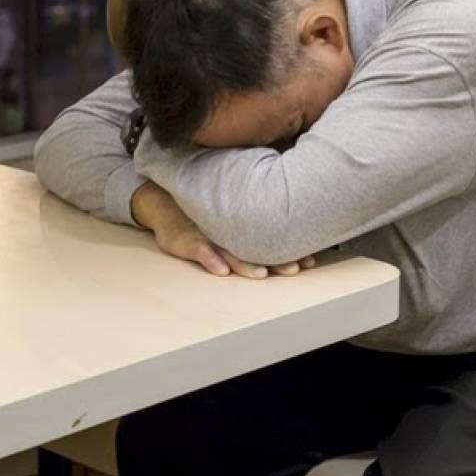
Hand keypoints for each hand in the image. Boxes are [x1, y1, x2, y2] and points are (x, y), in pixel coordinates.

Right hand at [130, 181, 315, 278]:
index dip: (289, 250)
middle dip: (275, 260)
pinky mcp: (188, 241)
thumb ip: (255, 210)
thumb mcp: (228, 206)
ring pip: (230, 252)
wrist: (165, 201)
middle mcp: (227, 231)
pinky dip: (210, 260)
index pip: (269, 239)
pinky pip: (199, 250)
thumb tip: (294, 211)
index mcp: (241, 225)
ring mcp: (208, 236)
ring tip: (260, 273)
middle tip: (294, 268)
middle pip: (254, 247)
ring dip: (245, 265)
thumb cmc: (203, 206)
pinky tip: (221, 270)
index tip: (309, 260)